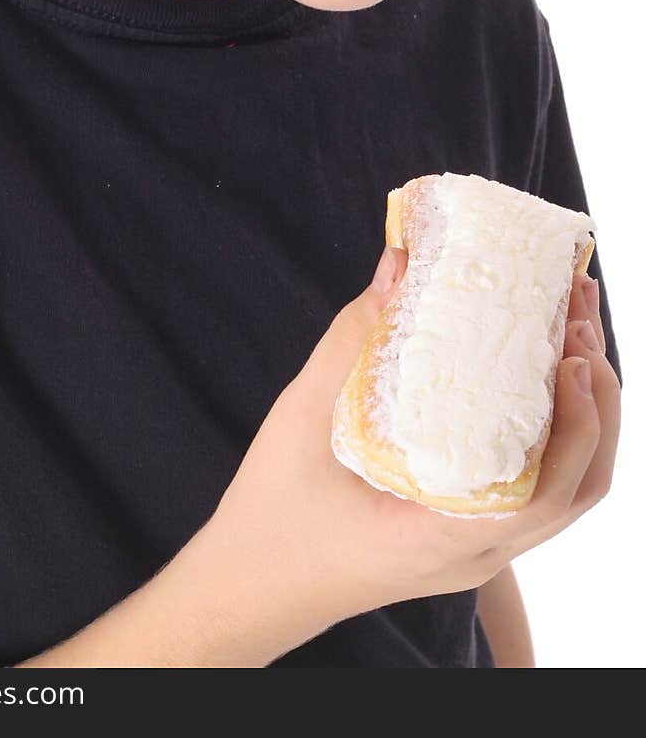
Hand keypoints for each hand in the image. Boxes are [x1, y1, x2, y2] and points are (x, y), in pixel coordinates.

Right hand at [207, 249, 620, 648]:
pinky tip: (537, 377)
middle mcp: (477, 552)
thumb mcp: (301, 419)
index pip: (548, 492)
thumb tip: (399, 265)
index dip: (577, 420)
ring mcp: (478, 549)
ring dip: (585, 413)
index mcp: (442, 538)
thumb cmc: (272, 514)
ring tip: (570, 334)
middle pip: (580, 486)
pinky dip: (557, 433)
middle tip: (577, 314)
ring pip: (568, 490)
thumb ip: (351, 341)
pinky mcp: (467, 533)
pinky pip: (538, 488)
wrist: (252, 584)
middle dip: (596, 397)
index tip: (569, 350)